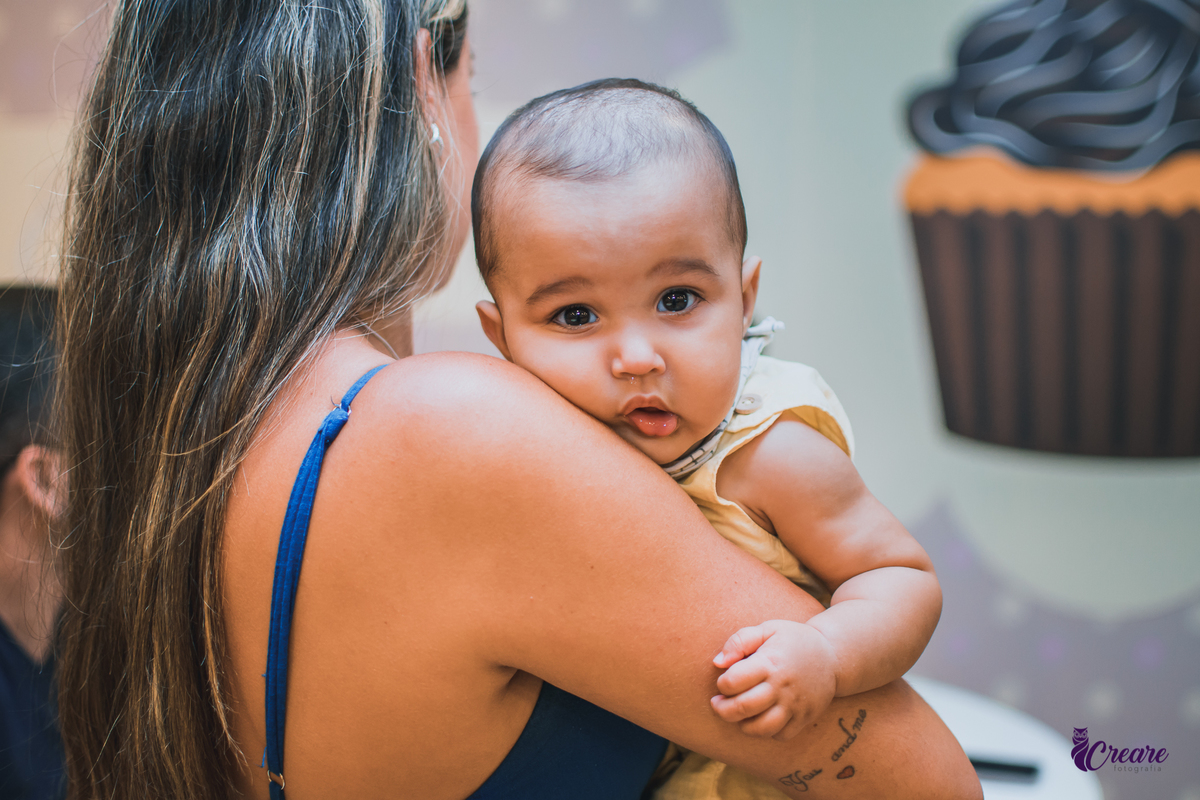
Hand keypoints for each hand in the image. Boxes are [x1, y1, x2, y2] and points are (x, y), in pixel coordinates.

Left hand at [710, 619, 837, 739]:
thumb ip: (739, 641)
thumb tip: (717, 662)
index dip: (722, 685)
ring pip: (761, 728)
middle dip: (722, 709)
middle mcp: (782, 686)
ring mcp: (795, 704)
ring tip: (738, 714)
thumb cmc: (792, 640)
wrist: (834, 655)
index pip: (733, 682)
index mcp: (770, 662)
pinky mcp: (805, 717)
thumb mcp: (767, 629)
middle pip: (743, 708)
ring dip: (742, 725)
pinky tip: (761, 718)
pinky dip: (766, 732)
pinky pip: (781, 735)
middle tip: (718, 703)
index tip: (723, 682)